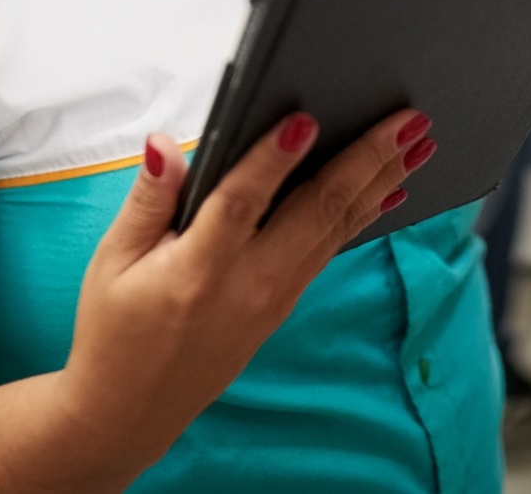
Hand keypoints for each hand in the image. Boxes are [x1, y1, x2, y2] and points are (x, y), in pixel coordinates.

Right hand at [55, 110, 434, 471]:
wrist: (130, 409)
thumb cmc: (115, 330)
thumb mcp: (112, 260)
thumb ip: (148, 198)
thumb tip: (166, 144)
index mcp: (197, 269)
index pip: (241, 202)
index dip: (273, 159)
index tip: (305, 119)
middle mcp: (248, 283)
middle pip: (316, 211)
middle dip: (366, 159)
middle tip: (407, 119)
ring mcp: (274, 297)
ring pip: (335, 228)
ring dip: (379, 181)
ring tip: (418, 142)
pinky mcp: (283, 304)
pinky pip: (330, 250)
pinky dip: (362, 215)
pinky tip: (389, 191)